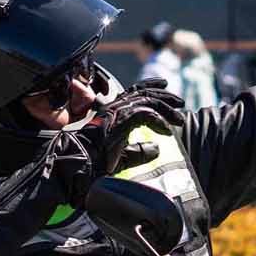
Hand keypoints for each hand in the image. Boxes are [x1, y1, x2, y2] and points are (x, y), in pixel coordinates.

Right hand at [50, 82, 187, 206]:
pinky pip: (144, 113)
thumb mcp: (120, 157)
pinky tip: (166, 130)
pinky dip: (158, 120)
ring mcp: (115, 113)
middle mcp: (113, 109)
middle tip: (179, 102)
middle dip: (163, 95)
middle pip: (142, 93)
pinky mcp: (118, 120)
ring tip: (178, 116)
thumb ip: (137, 152)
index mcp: (111, 113)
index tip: (165, 87)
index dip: (150, 87)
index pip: (133, 93)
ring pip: (146, 100)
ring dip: (165, 106)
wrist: (76, 167)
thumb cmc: (92, 164)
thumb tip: (156, 149)